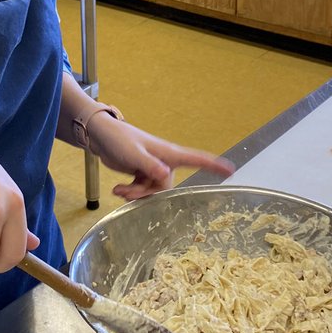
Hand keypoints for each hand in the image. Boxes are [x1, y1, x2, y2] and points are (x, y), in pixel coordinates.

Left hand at [85, 114, 234, 200]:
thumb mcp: (133, 153)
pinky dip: (131, 193)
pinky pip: (143, 192)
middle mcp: (164, 162)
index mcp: (168, 154)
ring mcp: (153, 169)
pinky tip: (118, 189)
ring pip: (153, 193)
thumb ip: (149, 165)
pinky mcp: (142, 175)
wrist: (100, 137)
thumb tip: (166, 176)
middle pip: (167, 188)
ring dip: (136, 195)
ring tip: (120, 189)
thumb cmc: (118, 138)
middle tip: (128, 190)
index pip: (196, 159)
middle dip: (148, 194)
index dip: (214, 166)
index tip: (231, 170)